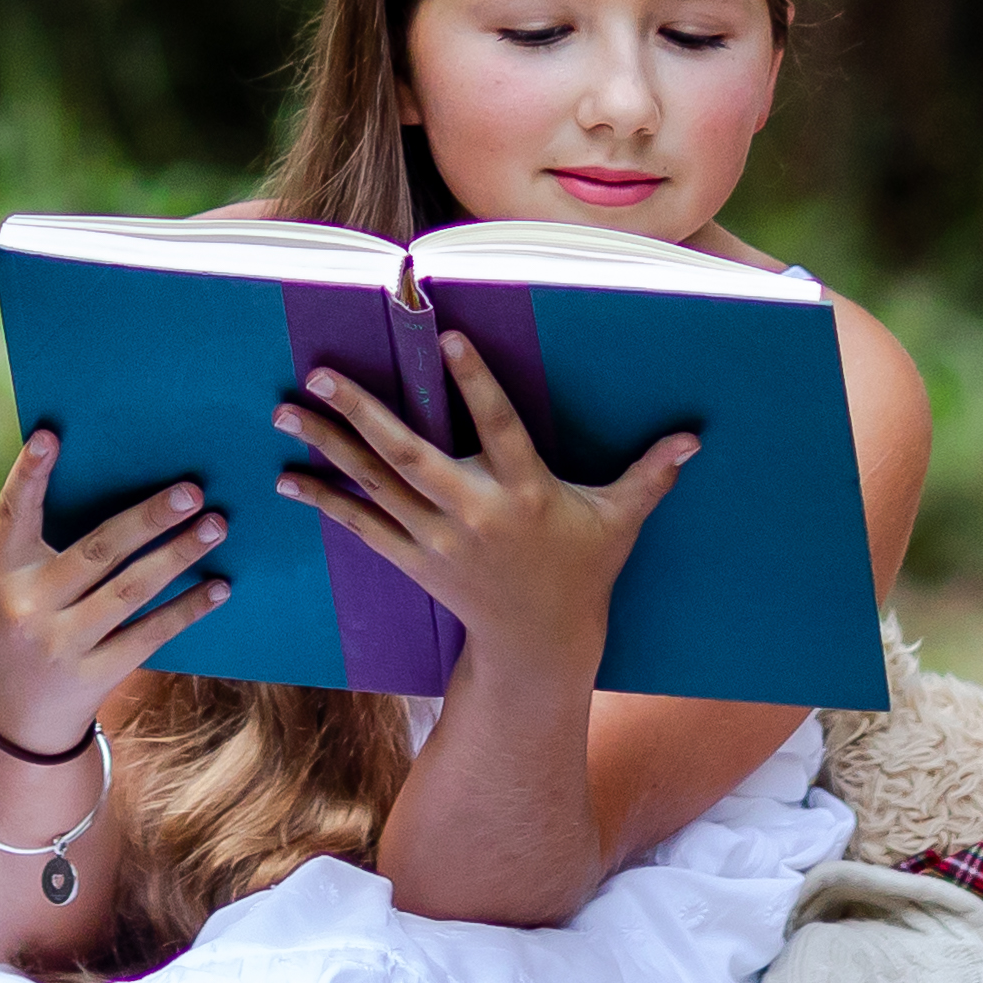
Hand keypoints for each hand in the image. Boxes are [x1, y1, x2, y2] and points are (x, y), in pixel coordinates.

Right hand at [0, 428, 227, 757]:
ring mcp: (60, 646)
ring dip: (179, 556)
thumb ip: (45, 544)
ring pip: (130, 591)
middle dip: (148, 519)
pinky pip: (149, 635)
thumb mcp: (13, 587)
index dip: (28, 475)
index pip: (12, 515)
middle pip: (96, 551)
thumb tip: (121, 483)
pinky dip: (187, 608)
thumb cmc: (23, 627)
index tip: (51, 435)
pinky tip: (219, 586)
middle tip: (193, 489)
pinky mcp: (93, 678)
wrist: (12, 722)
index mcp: (1, 573)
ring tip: (217, 525)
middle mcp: (27, 607)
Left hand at [278, 333, 692, 673]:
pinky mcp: (414, 561)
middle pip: (412, 456)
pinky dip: (324, 501)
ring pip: (375, 485)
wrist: (540, 645)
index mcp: (528, 492)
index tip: (448, 337)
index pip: (499, 428)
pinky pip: (361, 526)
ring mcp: (438, 540)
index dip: (476, 383)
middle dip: (363, 413)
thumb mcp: (619, 521)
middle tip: (321, 372)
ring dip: (327, 446)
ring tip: (286, 409)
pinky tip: (287, 477)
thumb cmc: (582, 570)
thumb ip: (649, 474)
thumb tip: (696, 437)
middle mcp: (477, 513)